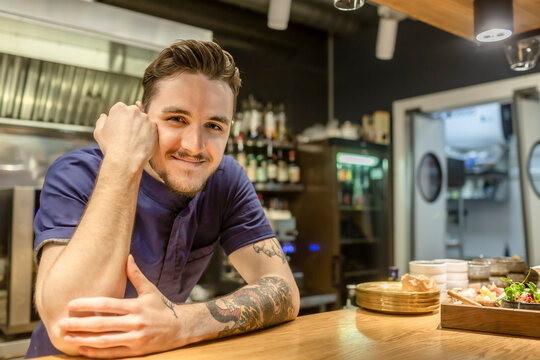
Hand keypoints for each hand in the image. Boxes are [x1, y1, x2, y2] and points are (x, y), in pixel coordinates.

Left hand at [58, 255, 183, 357]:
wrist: (181, 327)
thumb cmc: (162, 307)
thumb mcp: (150, 290)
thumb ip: (136, 275)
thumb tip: (127, 257)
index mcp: (136, 306)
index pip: (107, 305)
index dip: (88, 305)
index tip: (72, 304)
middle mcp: (135, 322)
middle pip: (102, 324)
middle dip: (79, 324)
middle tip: (61, 323)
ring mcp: (135, 338)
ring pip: (105, 341)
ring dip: (84, 340)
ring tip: (67, 337)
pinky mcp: (136, 350)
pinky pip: (113, 353)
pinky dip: (96, 353)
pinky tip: (82, 349)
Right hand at [93, 101, 156, 166]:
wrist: (126, 159)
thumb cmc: (111, 146)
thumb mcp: (99, 132)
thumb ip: (101, 121)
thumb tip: (104, 116)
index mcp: (119, 108)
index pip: (121, 109)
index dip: (119, 120)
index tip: (118, 129)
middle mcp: (133, 110)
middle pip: (133, 113)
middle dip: (130, 121)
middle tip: (126, 135)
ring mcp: (145, 118)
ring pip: (143, 120)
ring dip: (140, 127)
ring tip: (133, 141)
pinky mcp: (154, 127)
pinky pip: (151, 128)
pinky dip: (147, 134)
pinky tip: (141, 142)